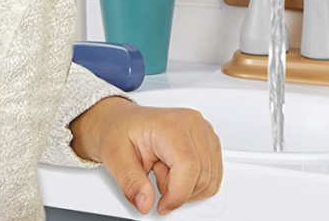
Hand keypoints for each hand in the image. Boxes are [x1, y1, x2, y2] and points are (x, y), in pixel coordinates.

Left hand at [70, 98, 222, 215]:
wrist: (122, 123)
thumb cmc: (120, 133)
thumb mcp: (115, 158)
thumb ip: (131, 183)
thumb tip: (145, 203)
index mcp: (171, 124)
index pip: (189, 166)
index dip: (177, 195)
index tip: (161, 206)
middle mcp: (193, 124)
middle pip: (202, 177)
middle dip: (177, 189)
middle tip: (154, 174)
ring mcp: (205, 132)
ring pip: (209, 180)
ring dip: (186, 187)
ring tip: (163, 170)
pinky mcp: (210, 142)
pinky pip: (212, 177)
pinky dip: (194, 184)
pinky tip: (175, 171)